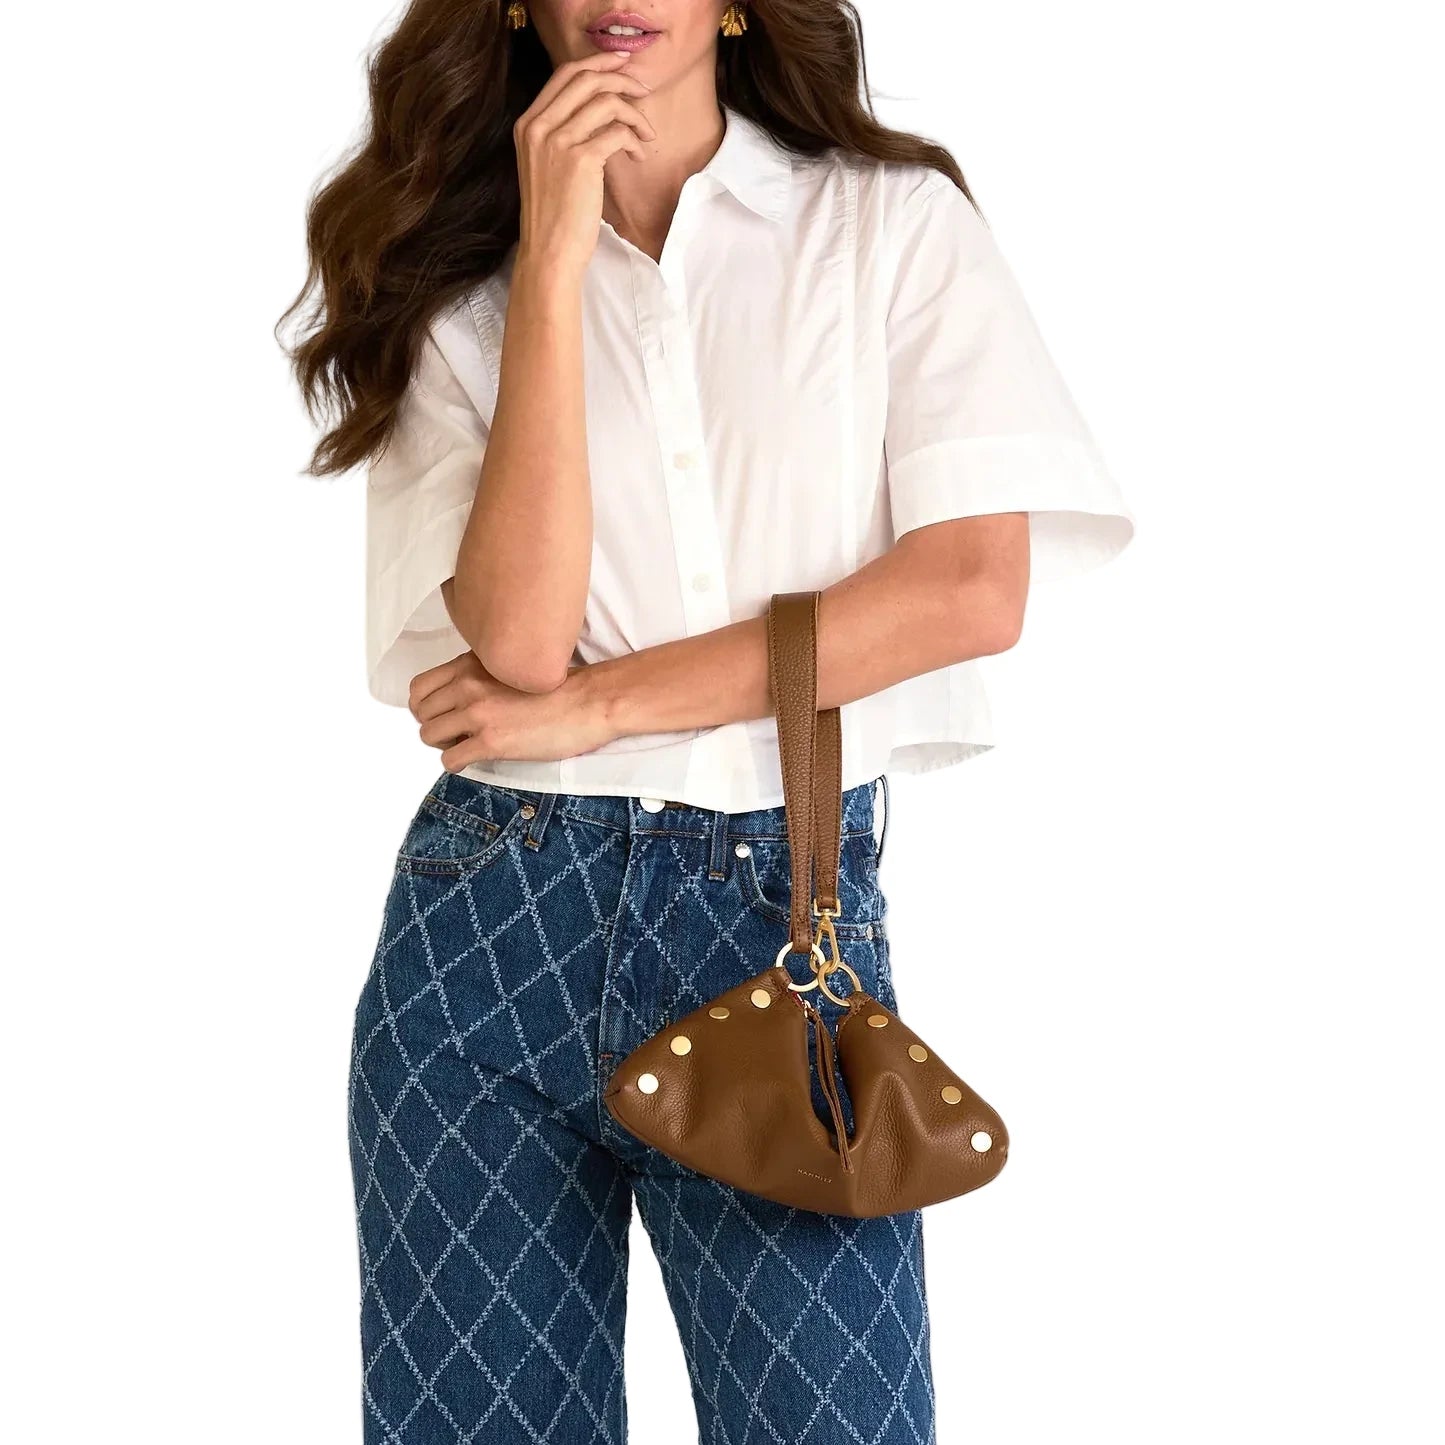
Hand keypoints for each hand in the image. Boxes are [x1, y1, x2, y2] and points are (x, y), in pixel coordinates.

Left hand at [407, 651, 614, 772]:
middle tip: (455, 734)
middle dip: (435, 726)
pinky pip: (449, 760)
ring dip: (444, 745)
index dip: (425, 706)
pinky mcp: (490, 742)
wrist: (589, 702)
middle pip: (421, 714)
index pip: (420, 687)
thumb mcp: (511, 665)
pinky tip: (473, 761)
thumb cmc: (561, 686)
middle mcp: (468, 685)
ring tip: (466, 746)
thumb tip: (462, 696)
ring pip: (429, 736)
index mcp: (471, 664)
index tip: (441, 714)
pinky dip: (456, 764)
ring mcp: (477, 714)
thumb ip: (482, 675)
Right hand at [513, 52, 654, 278]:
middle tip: (644, 91)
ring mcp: (557, 142)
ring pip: (606, 102)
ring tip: (646, 136)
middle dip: (621, 79)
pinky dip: (635, 140)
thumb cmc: (554, 216)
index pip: (564, 75)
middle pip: (586, 78)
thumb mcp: (547, 166)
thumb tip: (600, 108)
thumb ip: (562, 133)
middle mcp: (538, 127)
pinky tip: (638, 155)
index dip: (597, 63)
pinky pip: (618, 132)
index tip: (622, 65)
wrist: (549, 253)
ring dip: (635, 115)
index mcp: (527, 124)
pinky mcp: (580, 161)